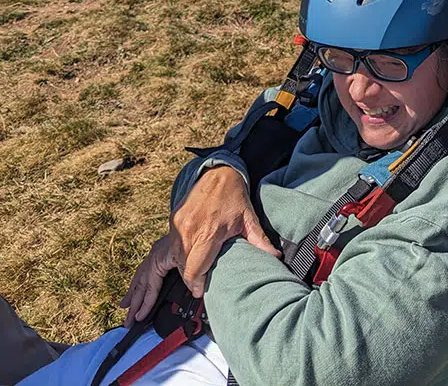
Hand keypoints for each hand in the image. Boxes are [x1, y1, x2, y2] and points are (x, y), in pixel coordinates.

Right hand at [120, 166, 279, 322]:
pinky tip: (133, 290)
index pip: (194, 268)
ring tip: (130, 312)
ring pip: (158, 263)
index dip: (195, 284)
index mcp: (207, 232)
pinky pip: (156, 254)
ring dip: (143, 288)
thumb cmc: (234, 197)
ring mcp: (176, 228)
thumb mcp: (248, 218)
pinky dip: (144, 273)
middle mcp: (187, 232)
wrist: (218, 172)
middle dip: (161, 294)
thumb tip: (275, 258)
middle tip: (146, 317)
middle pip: (176, 268)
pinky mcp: (171, 226)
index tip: (197, 294)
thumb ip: (259, 241)